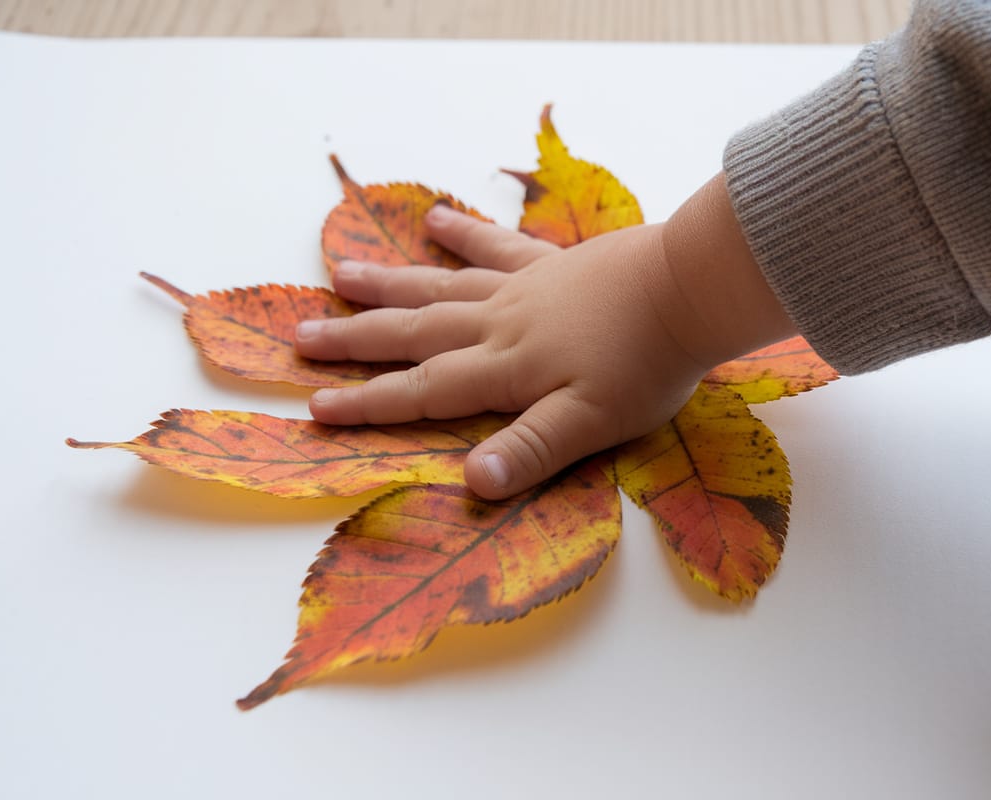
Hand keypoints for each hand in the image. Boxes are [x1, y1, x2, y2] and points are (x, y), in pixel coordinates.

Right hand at [295, 174, 795, 498]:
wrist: (689, 289)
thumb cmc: (646, 365)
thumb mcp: (590, 422)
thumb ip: (530, 451)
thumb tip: (469, 483)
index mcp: (504, 370)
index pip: (422, 391)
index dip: (368, 403)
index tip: (315, 408)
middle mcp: (499, 324)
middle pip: (413, 333)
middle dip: (356, 340)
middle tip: (301, 337)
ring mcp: (522, 287)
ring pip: (439, 286)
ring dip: (388, 285)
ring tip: (340, 274)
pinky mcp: (551, 262)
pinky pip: (494, 245)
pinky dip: (463, 234)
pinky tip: (435, 218)